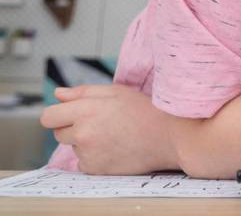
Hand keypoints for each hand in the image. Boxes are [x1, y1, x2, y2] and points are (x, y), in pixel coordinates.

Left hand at [40, 84, 178, 174]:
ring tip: (114, 136)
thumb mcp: (118, 92)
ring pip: (74, 148)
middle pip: (59, 133)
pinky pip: (85, 163)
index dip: (60, 114)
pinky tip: (116, 149)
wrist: (171, 138)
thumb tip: (58, 94)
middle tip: (102, 124)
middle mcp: (83, 134)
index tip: (72, 115)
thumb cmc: (147, 111)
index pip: (49, 116)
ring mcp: (88, 154)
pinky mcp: (96, 170)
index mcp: (86, 111)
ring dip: (86, 143)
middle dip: (74, 128)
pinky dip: (96, 158)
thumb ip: (83, 92)